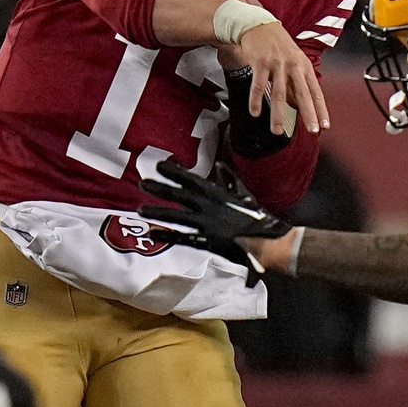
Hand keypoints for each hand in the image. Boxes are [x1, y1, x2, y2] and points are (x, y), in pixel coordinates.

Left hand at [140, 158, 291, 281]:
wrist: (267, 239)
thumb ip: (229, 180)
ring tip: (140, 209)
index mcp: (217, 195)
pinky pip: (183, 238)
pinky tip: (152, 233)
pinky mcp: (207, 241)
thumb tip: (220, 166)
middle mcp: (209, 207)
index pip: (192, 181)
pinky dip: (167, 235)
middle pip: (180, 196)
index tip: (160, 165)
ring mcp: (206, 224)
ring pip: (178, 217)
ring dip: (158, 212)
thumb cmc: (256, 217)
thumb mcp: (243, 194)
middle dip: (161, 189)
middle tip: (142, 183)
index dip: (175, 172)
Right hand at [209, 0, 329, 133]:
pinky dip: (256, 100)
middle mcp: (292, 65)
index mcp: (303, 65)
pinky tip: (256, 113)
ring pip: (279, 93)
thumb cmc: (277, 43)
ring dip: (278, 114)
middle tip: (312, 131)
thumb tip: (299, 105)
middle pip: (302, 94)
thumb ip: (296, 81)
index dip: (321, 109)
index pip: (316, 91)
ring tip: (278, 130)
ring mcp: (276, 63)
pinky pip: (259, 86)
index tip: (325, 125)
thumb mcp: (292, 59)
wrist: (257, 23)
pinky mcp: (260, 63)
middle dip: (308, 114)